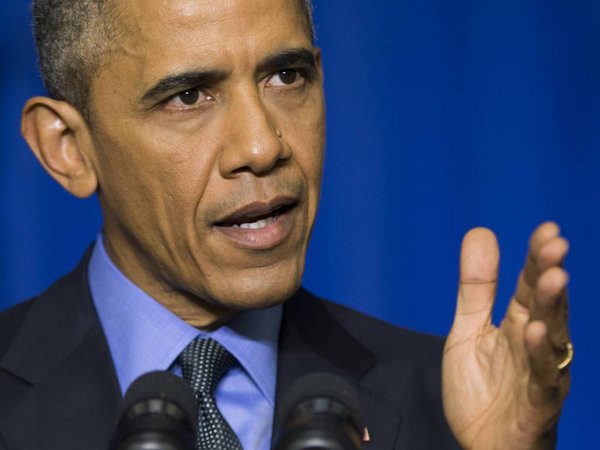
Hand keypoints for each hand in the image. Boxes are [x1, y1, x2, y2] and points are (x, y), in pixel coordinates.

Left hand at [442, 222, 570, 449]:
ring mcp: (539, 371)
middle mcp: (535, 343)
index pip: (530, 283)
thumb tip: (480, 231)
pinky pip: (542, 377)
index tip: (547, 229)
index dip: (537, 257)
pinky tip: (535, 332)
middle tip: (556, 244)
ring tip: (553, 278)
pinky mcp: (537, 402)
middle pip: (545, 303)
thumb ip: (476, 288)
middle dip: (550, 273)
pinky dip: (540, 355)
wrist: (480, 442)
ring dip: (553, 307)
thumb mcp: (468, 330)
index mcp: (518, 323)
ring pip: (552, 335)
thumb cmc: (481, 389)